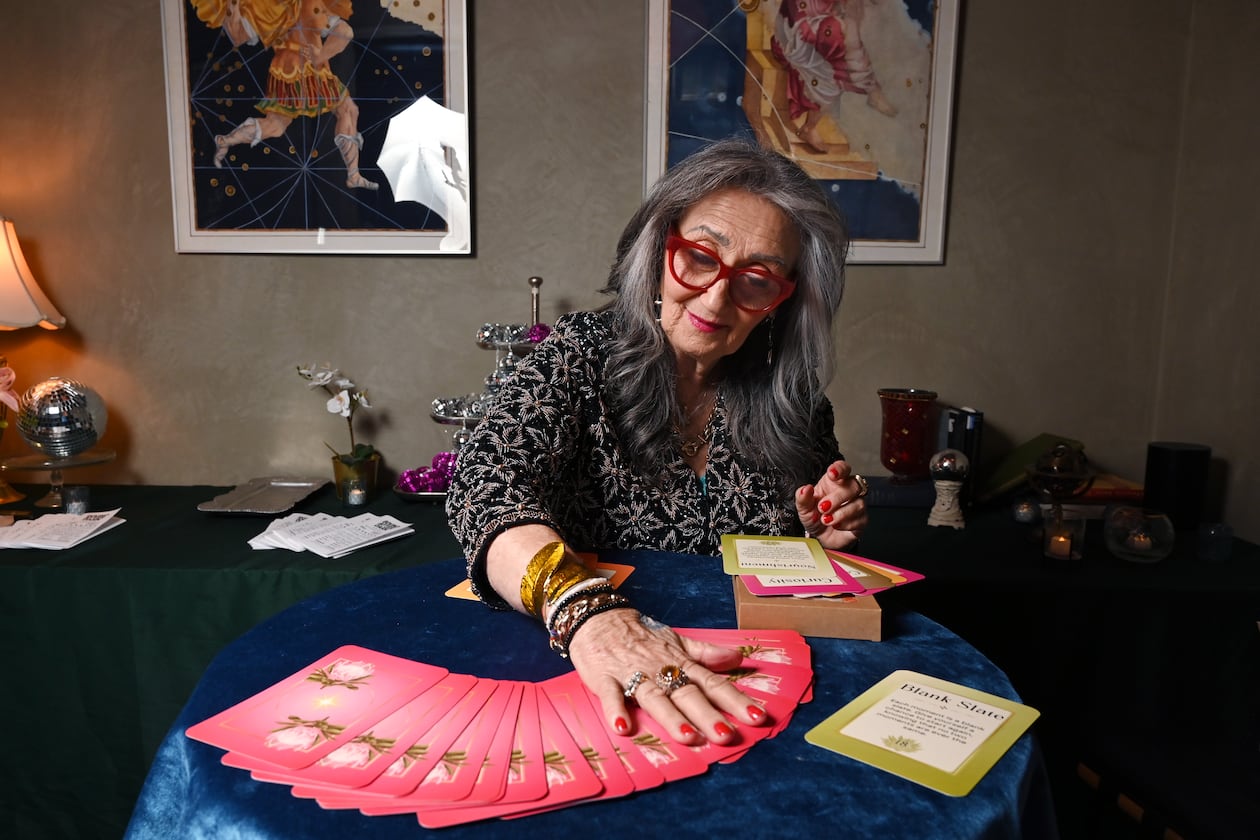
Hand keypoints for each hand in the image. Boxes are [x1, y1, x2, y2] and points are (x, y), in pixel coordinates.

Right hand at [567, 609, 769, 745]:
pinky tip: (623, 727)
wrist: (598, 617)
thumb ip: (706, 654)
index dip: (735, 700)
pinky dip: (615, 709)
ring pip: (654, 697)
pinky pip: (611, 695)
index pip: (713, 683)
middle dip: (708, 715)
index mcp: (679, 663)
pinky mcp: (605, 679)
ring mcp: (632, 675)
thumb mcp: (677, 641)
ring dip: (670, 717)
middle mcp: (660, 670)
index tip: (758, 717)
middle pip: (687, 694)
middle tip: (727, 736)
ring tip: (688, 738)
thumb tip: (739, 658)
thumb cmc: (641, 635)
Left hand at [795, 459, 867, 548]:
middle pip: (854, 485)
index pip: (843, 468)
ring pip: (859, 503)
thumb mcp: (803, 508)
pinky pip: (860, 519)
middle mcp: (848, 491)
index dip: (840, 469)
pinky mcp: (862, 520)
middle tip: (823, 507)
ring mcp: (857, 505)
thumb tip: (805, 489)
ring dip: (841, 513)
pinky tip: (836, 526)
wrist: (820, 537)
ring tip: (826, 520)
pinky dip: (846, 524)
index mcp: (834, 482)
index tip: (832, 474)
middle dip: (838, 497)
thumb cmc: (815, 517)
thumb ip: (802, 497)